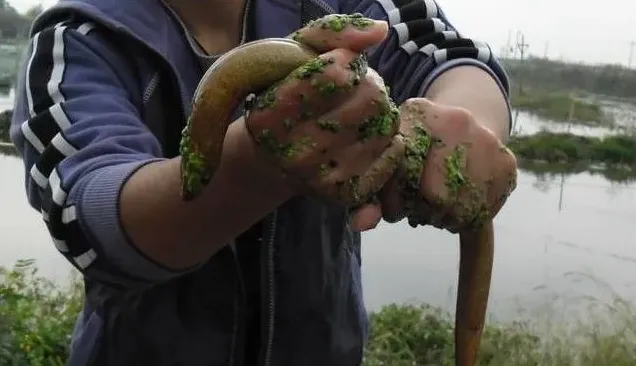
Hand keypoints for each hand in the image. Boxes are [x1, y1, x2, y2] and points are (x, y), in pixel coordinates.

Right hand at [245, 15, 402, 208]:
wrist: (273, 157)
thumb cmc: (285, 97)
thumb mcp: (292, 57)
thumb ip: (330, 34)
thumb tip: (380, 32)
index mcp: (270, 116)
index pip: (336, 75)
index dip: (346, 63)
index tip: (337, 67)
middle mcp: (292, 153)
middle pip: (371, 97)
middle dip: (370, 84)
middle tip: (355, 89)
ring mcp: (320, 178)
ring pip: (386, 124)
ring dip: (380, 111)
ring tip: (358, 113)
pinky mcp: (344, 195)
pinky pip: (392, 155)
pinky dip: (388, 140)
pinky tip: (367, 137)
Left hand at [378, 98, 517, 231]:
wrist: (466, 119)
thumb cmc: (415, 148)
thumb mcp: (388, 158)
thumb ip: (368, 194)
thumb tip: (363, 224)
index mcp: (418, 114)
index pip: (402, 172)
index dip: (395, 200)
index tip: (395, 206)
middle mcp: (457, 121)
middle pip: (436, 195)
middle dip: (423, 211)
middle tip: (419, 208)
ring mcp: (488, 141)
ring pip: (462, 209)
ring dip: (445, 218)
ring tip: (438, 207)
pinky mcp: (508, 163)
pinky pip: (484, 212)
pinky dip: (467, 217)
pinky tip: (459, 204)